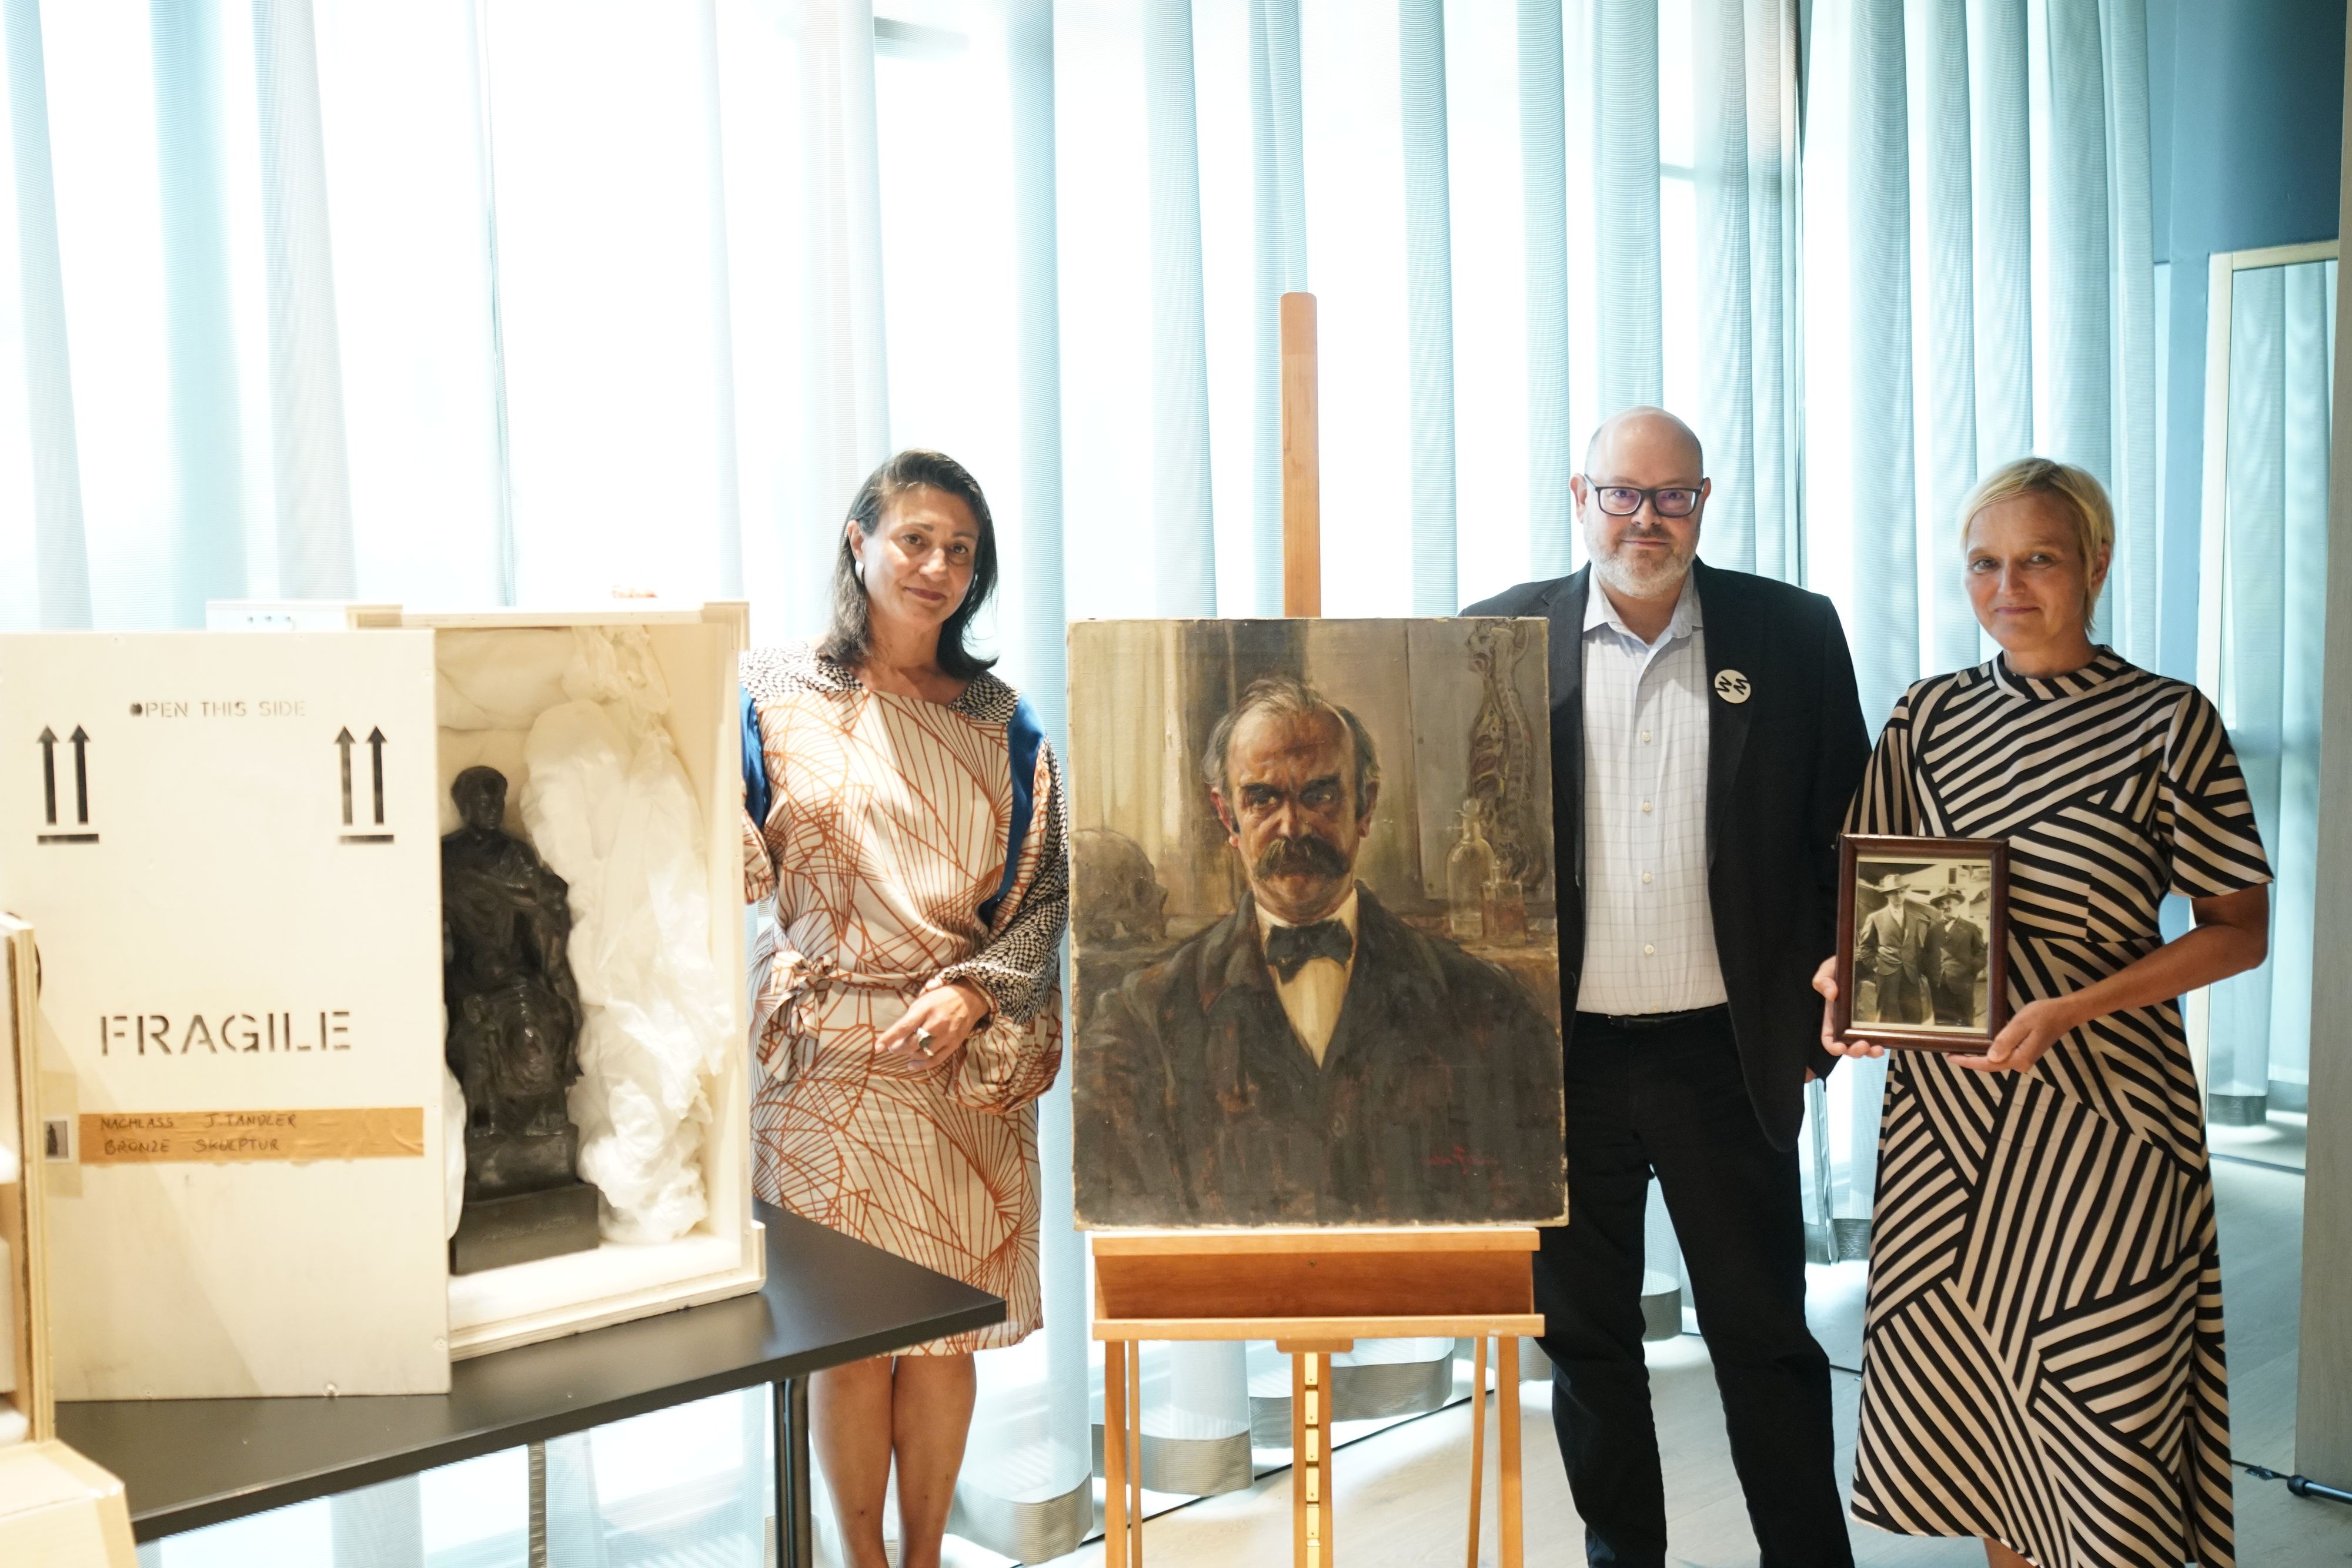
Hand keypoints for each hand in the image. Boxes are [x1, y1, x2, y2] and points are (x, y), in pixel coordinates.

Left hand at [872, 980, 989, 1076]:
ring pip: (922, 1053)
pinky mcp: (954, 1044)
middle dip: (897, 1048)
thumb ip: (911, 1015)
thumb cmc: (941, 997)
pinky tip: (911, 1065)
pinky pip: (936, 1059)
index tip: (877, 1047)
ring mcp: (946, 1035)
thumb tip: (896, 1033)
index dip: (889, 1038)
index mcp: (926, 1009)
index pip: (904, 1026)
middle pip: (912, 1043)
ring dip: (909, 1055)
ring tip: (904, 1052)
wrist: (970, 998)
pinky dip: (922, 1065)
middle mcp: (936, 1022)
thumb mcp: (924, 998)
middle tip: (892, 1047)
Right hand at [1811, 956, 1886, 1059]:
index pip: (1829, 1037)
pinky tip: (1889, 1040)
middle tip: (1863, 1045)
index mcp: (1833, 1015)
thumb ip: (1823, 980)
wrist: (1866, 959)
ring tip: (1878, 1049)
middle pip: (1848, 1046)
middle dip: (1855, 1051)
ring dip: (1870, 1052)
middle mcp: (1848, 1023)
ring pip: (1866, 1046)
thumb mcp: (1828, 969)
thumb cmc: (1842, 966)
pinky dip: (1885, 1043)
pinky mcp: (1881, 1020)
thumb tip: (1831, 994)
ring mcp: (1865, 1024)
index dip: (1833, 1046)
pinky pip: (1882, 1036)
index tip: (1841, 1047)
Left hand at [1949, 996, 2078, 1073]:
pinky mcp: (2025, 1053)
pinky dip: (1989, 1054)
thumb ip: (2006, 1040)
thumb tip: (1991, 1057)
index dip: (1968, 1062)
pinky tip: (1980, 1048)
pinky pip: (2003, 1057)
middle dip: (1970, 1061)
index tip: (1950, 1057)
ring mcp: (2024, 1059)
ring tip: (1960, 1051)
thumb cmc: (2043, 1014)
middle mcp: (2021, 1063)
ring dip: (1979, 1058)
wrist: (2064, 1013)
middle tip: (1950, 1053)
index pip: (1988, 1064)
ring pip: (1996, 1062)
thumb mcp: (2021, 1023)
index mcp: (2019, 1057)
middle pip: (1991, 1066)